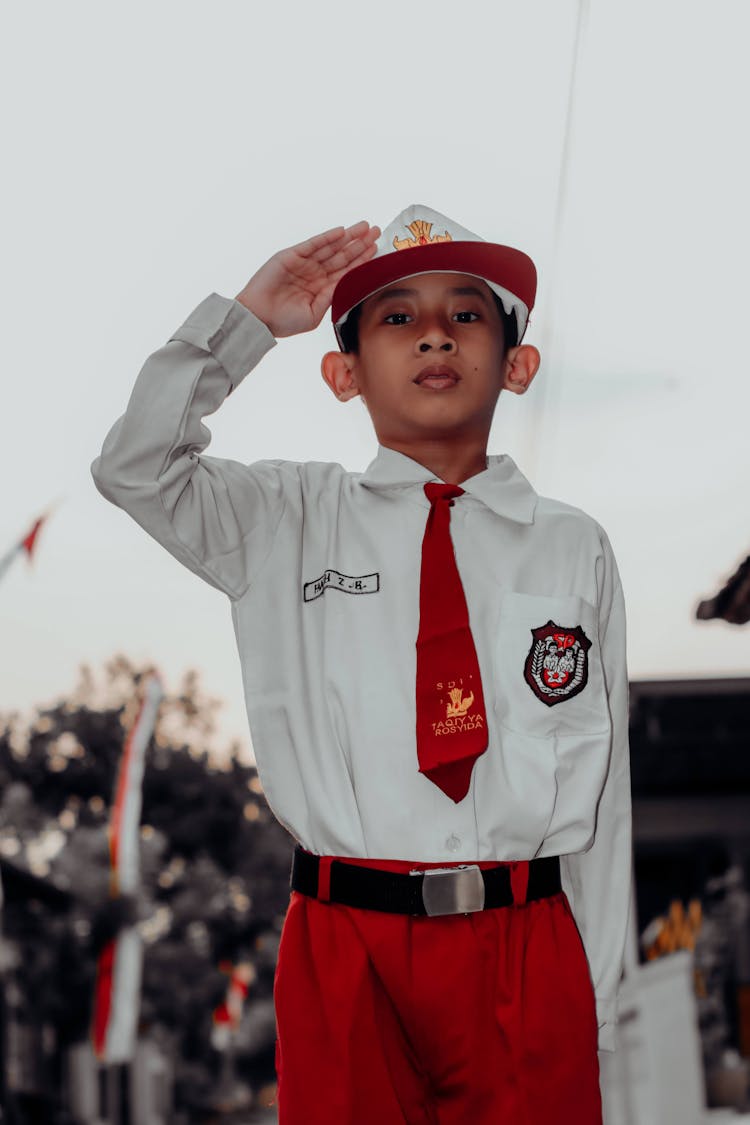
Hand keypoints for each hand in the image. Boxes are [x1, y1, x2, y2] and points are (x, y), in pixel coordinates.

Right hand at [235, 220, 380, 337]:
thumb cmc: (283, 322)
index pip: (346, 271)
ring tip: (365, 227)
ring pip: (331, 247)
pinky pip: (313, 244)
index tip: (376, 250)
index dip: (361, 260)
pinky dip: (327, 238)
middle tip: (377, 231)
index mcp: (321, 288)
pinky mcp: (291, 256)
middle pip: (342, 255)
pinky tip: (342, 232)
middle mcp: (314, 273)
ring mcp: (303, 263)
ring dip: (348, 237)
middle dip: (360, 243)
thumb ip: (330, 299)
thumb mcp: (314, 314)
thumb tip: (349, 285)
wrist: (258, 319)